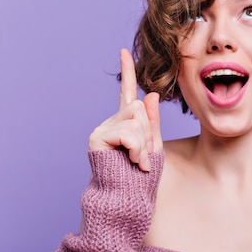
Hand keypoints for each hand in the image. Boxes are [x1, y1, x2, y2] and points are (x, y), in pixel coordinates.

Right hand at [88, 48, 162, 170]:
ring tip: (138, 161)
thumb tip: (150, 94)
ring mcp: (103, 129)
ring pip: (134, 118)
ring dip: (143, 143)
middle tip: (144, 156)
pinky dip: (136, 147)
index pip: (128, 93)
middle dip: (148, 133)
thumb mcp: (154, 147)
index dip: (127, 72)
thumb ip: (152, 122)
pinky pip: (127, 131)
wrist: (126, 200)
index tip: (124, 51)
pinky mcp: (97, 137)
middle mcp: (112, 123)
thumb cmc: (141, 179)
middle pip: (138, 107)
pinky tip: (132, 161)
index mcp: (127, 124)